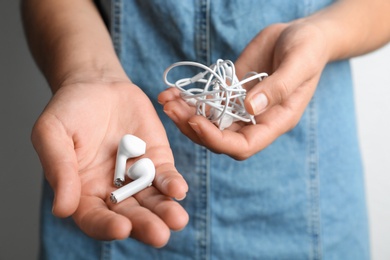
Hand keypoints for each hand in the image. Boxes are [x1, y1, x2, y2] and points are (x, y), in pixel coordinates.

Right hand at [32, 80, 188, 246]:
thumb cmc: (69, 110)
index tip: (121, 228)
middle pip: (129, 215)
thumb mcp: (52, 134)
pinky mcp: (157, 159)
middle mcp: (112, 190)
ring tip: (177, 219)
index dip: (106, 226)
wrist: (97, 85)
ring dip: (166, 211)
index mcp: (83, 191)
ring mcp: (137, 176)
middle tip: (159, 235)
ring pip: (152, 200)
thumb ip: (59, 169)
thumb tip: (62, 209)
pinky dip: (172, 183)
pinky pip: (166, 176)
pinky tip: (179, 189)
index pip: (94, 218)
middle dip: (145, 225)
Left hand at [158, 21, 329, 158]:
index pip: (243, 146)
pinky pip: (209, 101)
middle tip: (171, 109)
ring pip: (210, 121)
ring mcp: (241, 107)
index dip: (217, 140)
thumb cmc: (308, 49)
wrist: (300, 35)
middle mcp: (255, 120)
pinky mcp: (231, 92)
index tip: (195, 122)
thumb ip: (278, 87)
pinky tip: (174, 92)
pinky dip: (190, 99)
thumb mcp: (299, 64)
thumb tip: (250, 107)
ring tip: (166, 99)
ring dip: (186, 114)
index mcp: (275, 122)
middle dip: (193, 127)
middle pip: (219, 138)